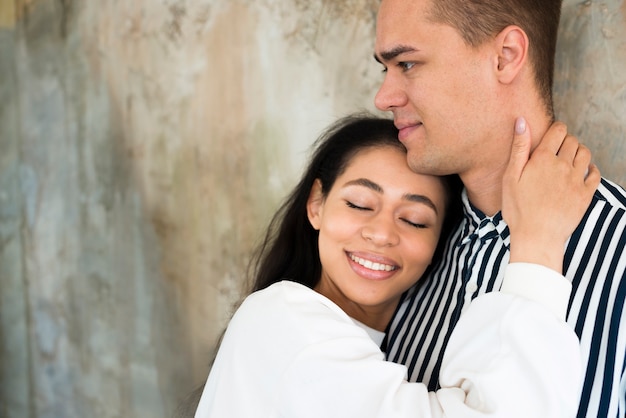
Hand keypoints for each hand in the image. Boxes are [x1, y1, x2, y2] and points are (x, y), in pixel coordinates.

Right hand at [502, 118, 600, 272]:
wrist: (536, 236)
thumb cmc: (518, 208)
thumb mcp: (510, 177)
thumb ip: (519, 148)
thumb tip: (522, 121)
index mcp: (543, 158)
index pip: (558, 130)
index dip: (556, 130)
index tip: (551, 136)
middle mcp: (563, 165)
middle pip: (572, 141)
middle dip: (566, 141)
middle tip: (557, 150)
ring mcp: (576, 180)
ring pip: (585, 154)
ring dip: (578, 152)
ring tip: (569, 160)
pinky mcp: (585, 194)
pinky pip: (595, 173)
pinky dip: (591, 169)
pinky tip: (582, 173)